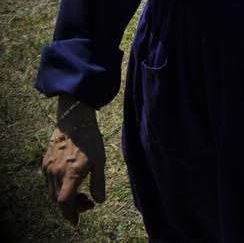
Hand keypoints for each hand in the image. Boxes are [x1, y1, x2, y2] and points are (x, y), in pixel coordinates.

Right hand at [42, 104, 105, 225]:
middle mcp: (56, 173)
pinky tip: (71, 182)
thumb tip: (99, 201)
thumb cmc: (91, 140)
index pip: (64, 202)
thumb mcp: (100, 161)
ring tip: (81, 193)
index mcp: (71, 174)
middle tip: (87, 202)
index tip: (76, 221)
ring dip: (65, 198)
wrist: (74, 121)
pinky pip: (49, 182)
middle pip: (58, 200)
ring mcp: (48, 168)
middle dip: (72, 206)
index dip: (70, 214)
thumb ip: (98, 183)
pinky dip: (58, 188)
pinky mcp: (45, 163)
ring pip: (52, 192)